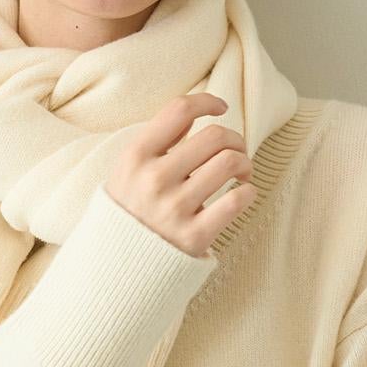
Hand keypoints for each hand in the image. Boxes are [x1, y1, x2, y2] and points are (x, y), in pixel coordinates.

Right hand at [104, 92, 255, 258]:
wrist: (118, 264)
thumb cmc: (129, 209)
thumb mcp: (129, 169)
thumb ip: (158, 140)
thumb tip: (193, 114)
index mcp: (136, 157)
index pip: (180, 110)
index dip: (207, 101)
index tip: (221, 107)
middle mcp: (154, 180)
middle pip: (214, 136)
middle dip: (235, 138)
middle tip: (236, 149)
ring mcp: (174, 209)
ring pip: (230, 163)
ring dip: (245, 162)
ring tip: (241, 172)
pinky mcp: (194, 236)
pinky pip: (237, 201)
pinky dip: (249, 192)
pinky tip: (243, 193)